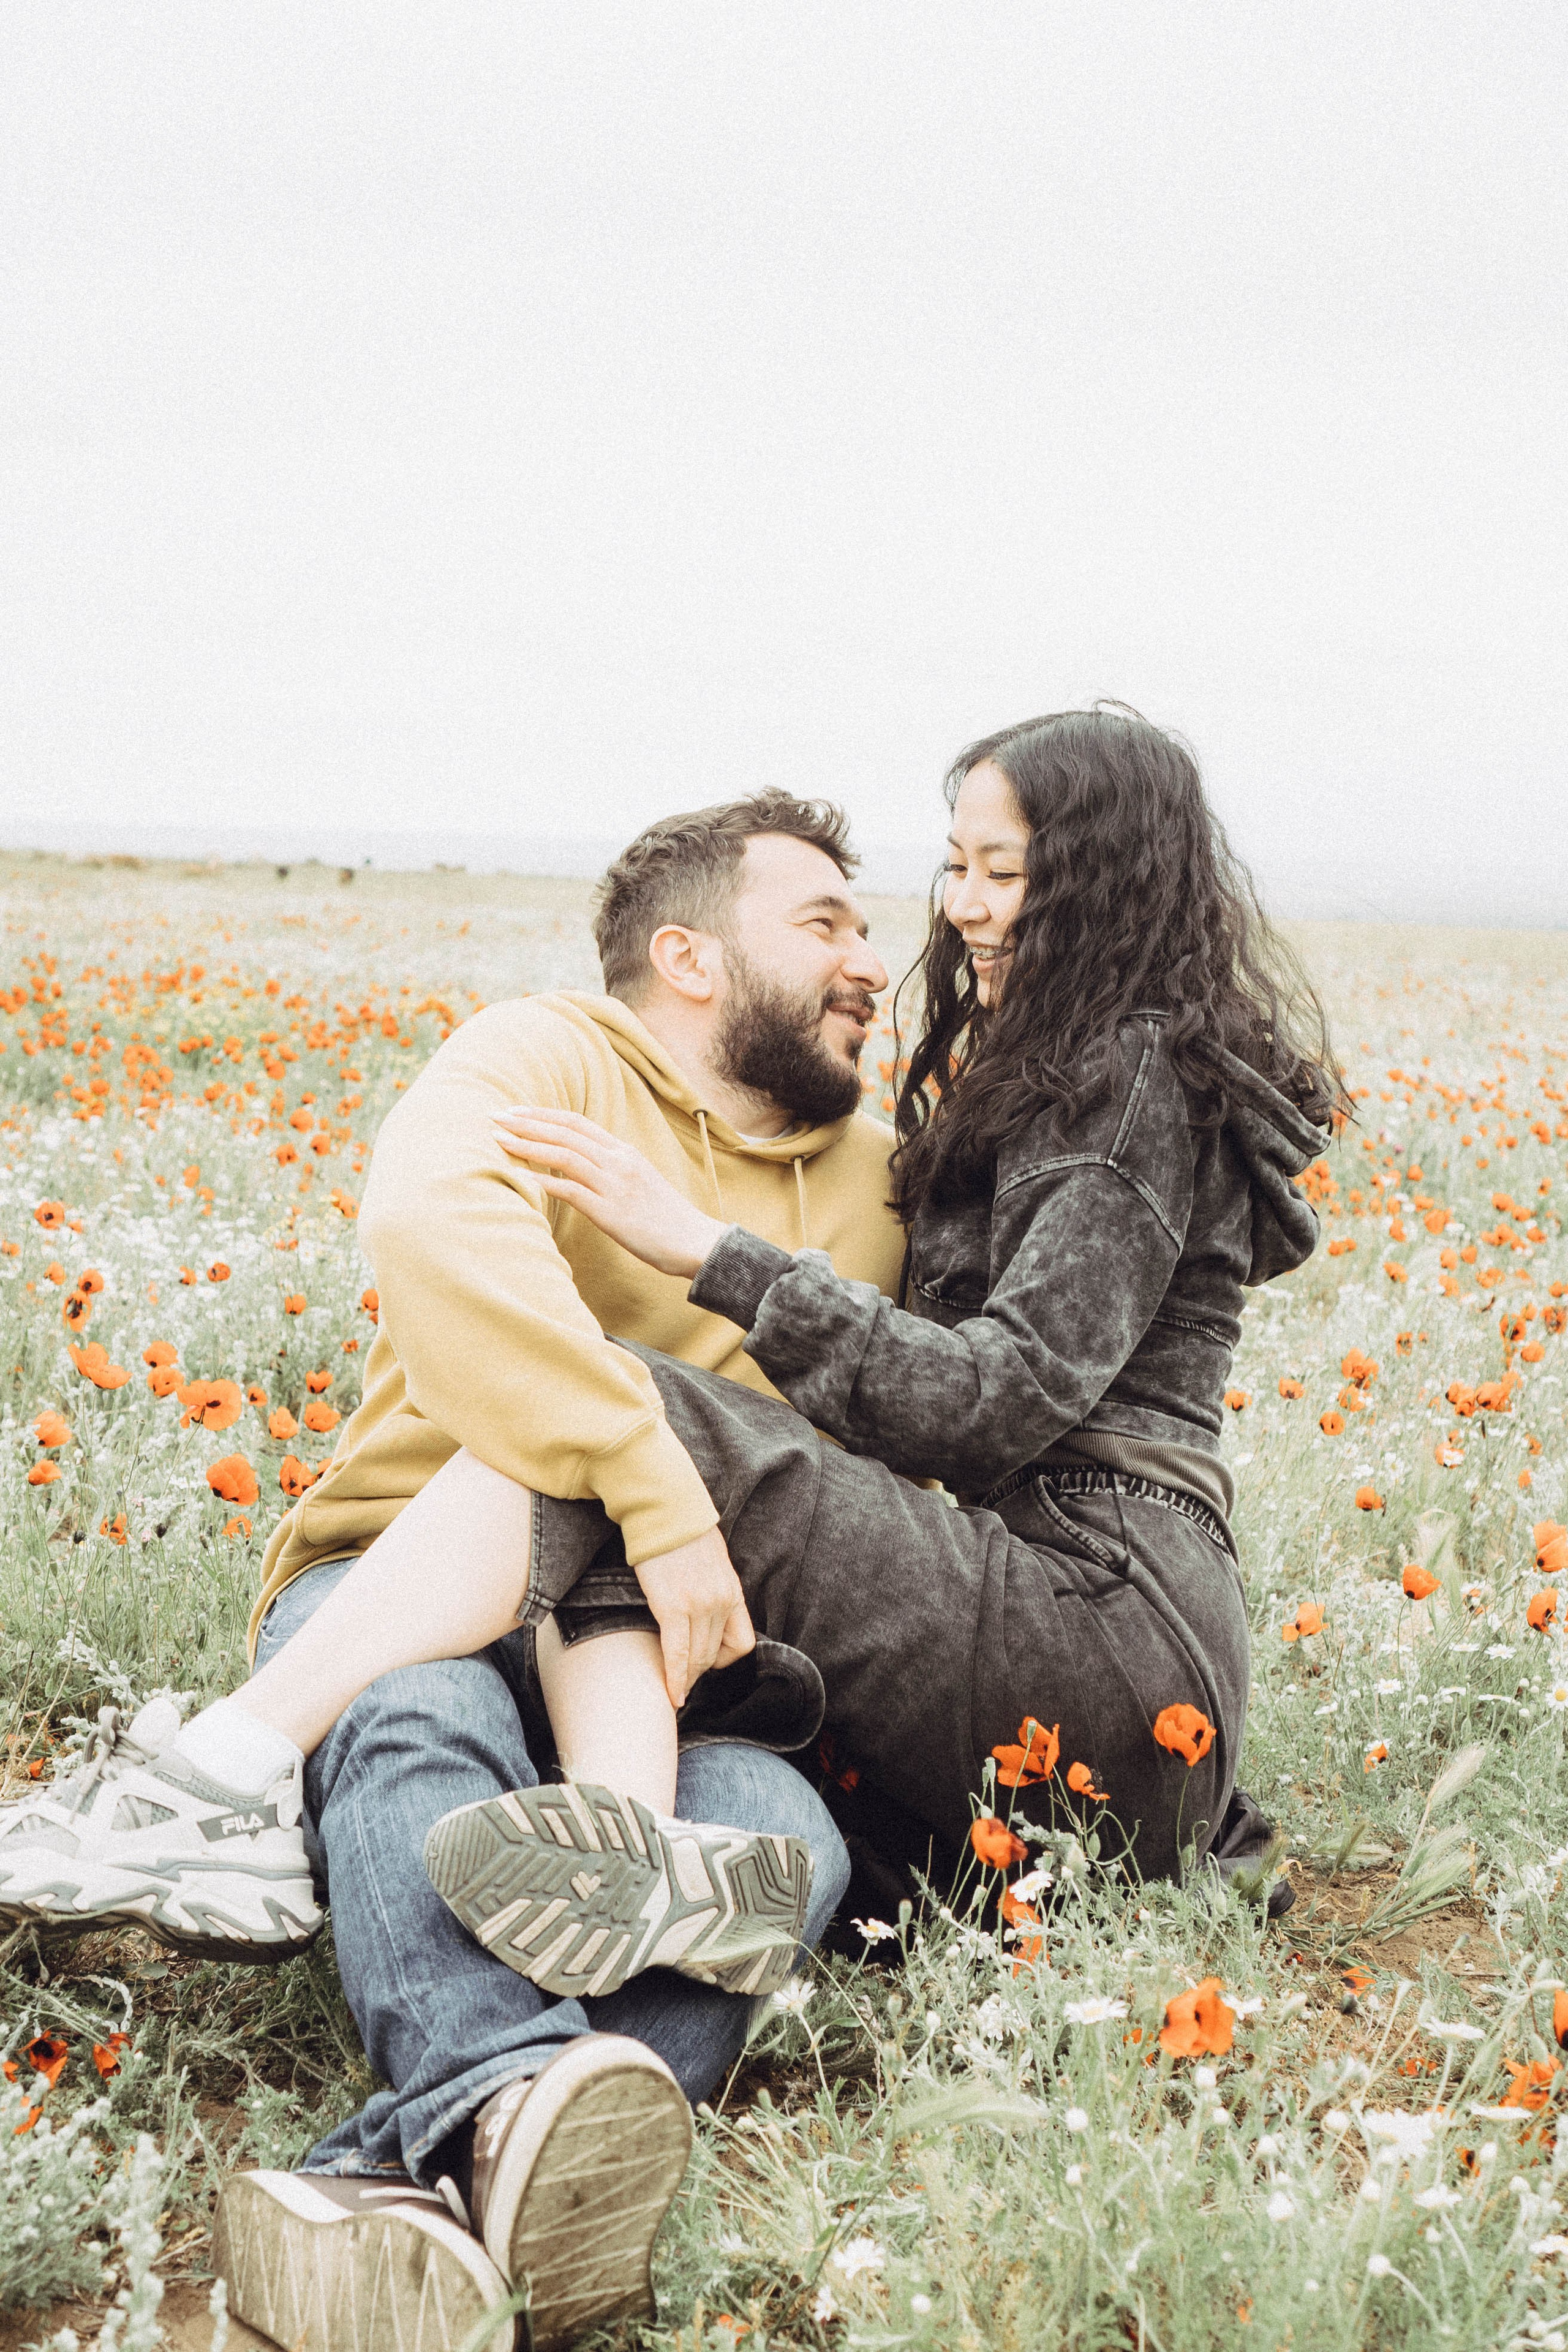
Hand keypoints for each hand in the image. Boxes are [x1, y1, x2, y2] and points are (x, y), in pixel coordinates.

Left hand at [492, 1107, 726, 1278]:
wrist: (695, 1241)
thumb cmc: (666, 1218)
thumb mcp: (639, 1181)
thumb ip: (611, 1169)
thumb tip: (579, 1166)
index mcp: (624, 1151)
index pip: (577, 1122)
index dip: (543, 1114)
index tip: (516, 1111)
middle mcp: (618, 1161)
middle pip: (565, 1131)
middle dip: (527, 1122)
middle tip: (495, 1116)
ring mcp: (615, 1185)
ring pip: (563, 1155)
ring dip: (527, 1145)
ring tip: (499, 1140)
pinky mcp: (611, 1212)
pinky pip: (571, 1190)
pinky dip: (542, 1181)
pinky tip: (520, 1178)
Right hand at [633, 1526, 754, 1707]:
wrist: (665, 1511)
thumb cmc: (682, 1534)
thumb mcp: (713, 1563)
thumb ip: (713, 1589)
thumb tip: (703, 1609)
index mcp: (732, 1592)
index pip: (742, 1643)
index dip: (724, 1660)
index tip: (706, 1661)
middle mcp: (721, 1602)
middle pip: (714, 1655)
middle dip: (698, 1674)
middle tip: (683, 1684)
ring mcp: (699, 1606)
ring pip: (697, 1659)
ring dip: (685, 1680)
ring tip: (674, 1690)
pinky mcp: (673, 1607)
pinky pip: (677, 1654)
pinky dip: (674, 1679)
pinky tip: (671, 1694)